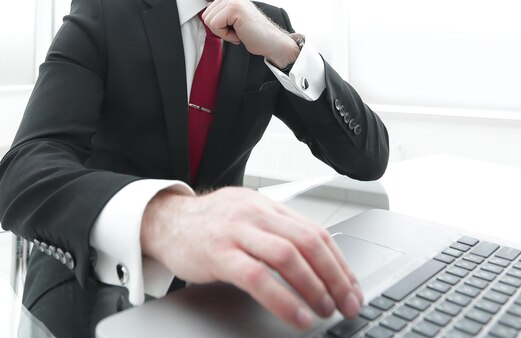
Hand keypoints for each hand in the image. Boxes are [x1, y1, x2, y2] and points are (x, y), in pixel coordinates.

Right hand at [140, 187, 363, 329]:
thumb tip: (317, 260)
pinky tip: (297, 316)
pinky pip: (257, 277)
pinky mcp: (218, 253)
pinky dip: (282, 299)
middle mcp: (258, 215)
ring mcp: (238, 232)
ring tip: (326, 310)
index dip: (339, 262)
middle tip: (348, 302)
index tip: (353, 287)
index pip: (316, 232)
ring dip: (314, 287)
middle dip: (334, 275)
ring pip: (287, 256)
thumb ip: (278, 232)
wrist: (166, 219)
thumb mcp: (249, 217)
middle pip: (308, 242)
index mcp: (270, 207)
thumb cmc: (211, 223)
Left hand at [201, 0, 298, 68]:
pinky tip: (240, 33)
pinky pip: (215, 26)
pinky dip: (226, 35)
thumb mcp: (232, 19)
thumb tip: (206, 6)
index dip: (219, 26)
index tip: (236, 27)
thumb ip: (221, 11)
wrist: (271, 41)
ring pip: (209, 21)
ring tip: (240, 31)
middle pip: (205, 16)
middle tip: (238, 30)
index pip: (207, 12)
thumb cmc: (253, 33)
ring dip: (223, 33)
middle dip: (219, 29)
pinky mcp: (233, 8)